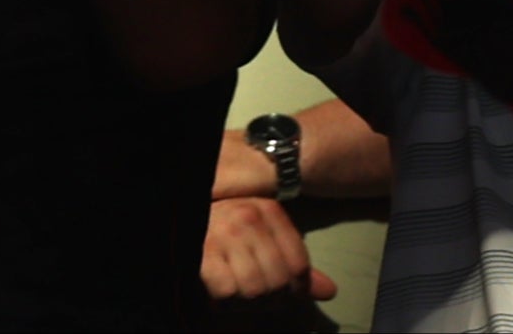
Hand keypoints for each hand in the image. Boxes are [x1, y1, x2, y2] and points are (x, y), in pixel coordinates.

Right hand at [202, 193, 334, 306]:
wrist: (183, 216)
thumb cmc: (225, 231)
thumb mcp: (263, 237)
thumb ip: (294, 263)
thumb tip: (329, 291)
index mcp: (269, 211)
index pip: (299, 266)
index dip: (295, 290)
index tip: (283, 294)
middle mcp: (248, 217)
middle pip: (278, 282)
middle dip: (270, 300)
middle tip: (256, 298)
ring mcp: (225, 233)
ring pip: (254, 290)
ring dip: (246, 303)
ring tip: (238, 294)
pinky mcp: (202, 252)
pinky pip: (226, 292)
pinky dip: (224, 301)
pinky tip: (219, 292)